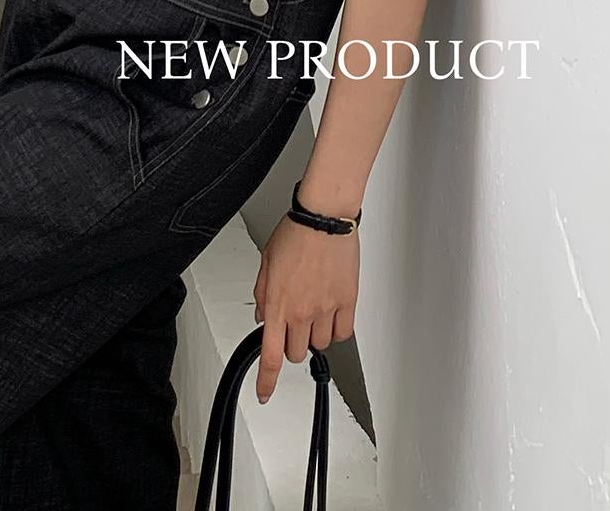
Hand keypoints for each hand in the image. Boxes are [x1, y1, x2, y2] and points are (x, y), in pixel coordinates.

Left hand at [252, 214, 358, 402]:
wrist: (323, 217)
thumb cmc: (295, 232)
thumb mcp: (266, 262)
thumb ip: (262, 295)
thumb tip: (264, 317)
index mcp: (278, 303)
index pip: (271, 355)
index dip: (267, 381)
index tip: (265, 393)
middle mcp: (301, 311)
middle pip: (296, 353)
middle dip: (292, 343)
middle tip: (294, 323)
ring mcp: (326, 308)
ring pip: (320, 344)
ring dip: (314, 334)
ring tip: (314, 310)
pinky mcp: (347, 301)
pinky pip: (343, 332)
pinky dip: (336, 329)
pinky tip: (332, 313)